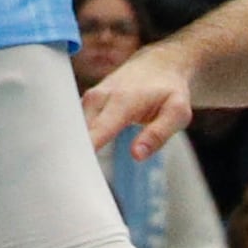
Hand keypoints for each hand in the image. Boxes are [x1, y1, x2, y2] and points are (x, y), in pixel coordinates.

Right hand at [79, 45, 198, 182]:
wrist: (158, 64)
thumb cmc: (170, 91)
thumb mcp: (177, 113)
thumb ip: (157, 134)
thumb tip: (136, 156)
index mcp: (122, 102)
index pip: (96, 132)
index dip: (85, 154)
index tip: (77, 175)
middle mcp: (100, 97)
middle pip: (77, 132)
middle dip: (73, 156)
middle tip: (71, 183)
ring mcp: (90, 97)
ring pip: (71, 128)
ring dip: (71, 149)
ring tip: (71, 173)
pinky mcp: (86, 100)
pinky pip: (74, 123)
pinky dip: (74, 140)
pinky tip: (76, 157)